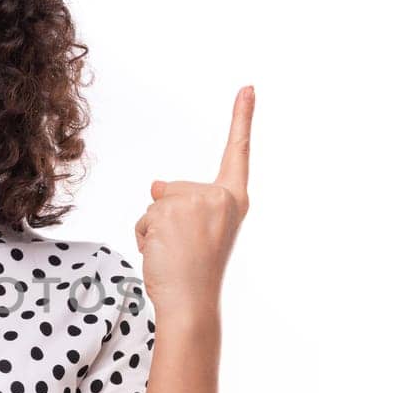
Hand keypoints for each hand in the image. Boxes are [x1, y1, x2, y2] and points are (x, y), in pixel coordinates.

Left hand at [134, 85, 253, 313]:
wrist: (191, 303)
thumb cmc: (195, 274)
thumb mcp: (194, 232)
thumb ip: (183, 205)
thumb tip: (156, 186)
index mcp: (233, 201)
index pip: (237, 153)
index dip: (241, 119)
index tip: (247, 88)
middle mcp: (220, 198)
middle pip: (175, 189)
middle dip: (167, 217)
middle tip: (182, 250)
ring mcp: (196, 202)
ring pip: (156, 205)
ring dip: (155, 231)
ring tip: (173, 255)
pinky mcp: (171, 210)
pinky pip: (144, 218)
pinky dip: (144, 238)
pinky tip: (161, 256)